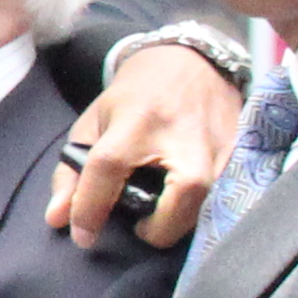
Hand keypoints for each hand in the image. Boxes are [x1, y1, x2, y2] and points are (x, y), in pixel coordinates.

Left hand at [45, 40, 239, 251]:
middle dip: (158, 229)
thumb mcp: (94, 123)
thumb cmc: (136, 97)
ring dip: (179, 223)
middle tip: (140, 225)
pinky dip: (201, 211)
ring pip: (208, 205)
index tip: (82, 235)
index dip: (90, 207)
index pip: (109, 169)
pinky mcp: (240, 154)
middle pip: (181, 197)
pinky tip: (182, 206)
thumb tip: (58, 220)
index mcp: (136, 121)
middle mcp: (182, 135)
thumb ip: (72, 173)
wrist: (191, 63)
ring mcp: (218, 146)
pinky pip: (224, 198)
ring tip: (159, 214)